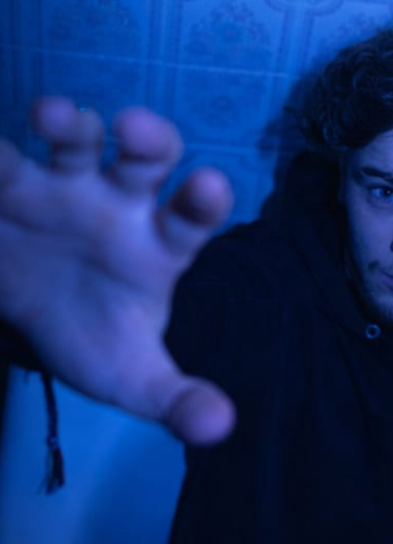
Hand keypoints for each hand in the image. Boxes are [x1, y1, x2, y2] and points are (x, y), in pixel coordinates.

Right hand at [0, 96, 234, 444]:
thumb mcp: (135, 376)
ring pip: (71, 140)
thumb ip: (177, 399)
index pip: (191, 219)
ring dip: (65, 121)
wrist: (31, 318)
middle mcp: (120, 203)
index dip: (202, 201)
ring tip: (51, 115)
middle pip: (144, 159)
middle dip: (146, 139)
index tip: (210, 185)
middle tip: (134, 129)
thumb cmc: (97, 336)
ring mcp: (63, 185)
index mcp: (158, 246)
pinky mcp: (7, 182)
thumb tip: (220, 429)